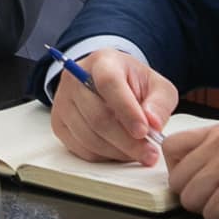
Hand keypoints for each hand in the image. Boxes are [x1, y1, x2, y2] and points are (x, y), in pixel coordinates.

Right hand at [50, 49, 178, 167]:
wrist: (107, 83)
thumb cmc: (131, 83)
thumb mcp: (156, 85)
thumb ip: (160, 102)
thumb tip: (153, 124)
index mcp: (102, 62)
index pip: (109, 83)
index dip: (127, 110)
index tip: (144, 131)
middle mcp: (75, 78)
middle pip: (98, 116)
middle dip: (127, 141)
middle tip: (149, 152)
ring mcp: (63, 101)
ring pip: (89, 137)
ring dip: (117, 151)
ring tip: (138, 152)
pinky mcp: (58, 123)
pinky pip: (81, 148)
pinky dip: (104, 156)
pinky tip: (119, 150)